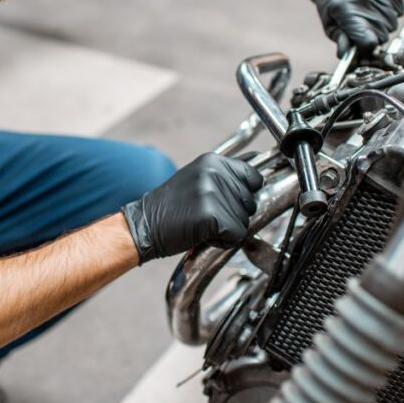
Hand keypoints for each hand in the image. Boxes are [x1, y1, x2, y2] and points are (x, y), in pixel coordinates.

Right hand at [121, 153, 263, 263]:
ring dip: (227, 229)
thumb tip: (259, 171)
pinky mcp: (213, 215)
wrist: (144, 225)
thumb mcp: (197, 179)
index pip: (254, 177)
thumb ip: (225, 175)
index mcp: (213, 160)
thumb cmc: (171, 207)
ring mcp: (214, 192)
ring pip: (245, 221)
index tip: (228, 202)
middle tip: (205, 215)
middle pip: (251, 202)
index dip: (245, 195)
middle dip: (233, 214)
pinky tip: (202, 235)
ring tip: (201, 224)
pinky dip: (223, 242)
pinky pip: (237, 235)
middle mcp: (216, 172)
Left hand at [306, 0, 403, 55]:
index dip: (366, 47)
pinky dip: (391, 10)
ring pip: (394, 22)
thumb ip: (341, 41)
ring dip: (383, 22)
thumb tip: (348, 57)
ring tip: (369, 12)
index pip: (369, 41)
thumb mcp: (329, 24)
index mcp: (346, 9)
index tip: (362, 44)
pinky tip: (377, 3)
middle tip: (363, 25)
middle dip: (374, 35)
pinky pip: (400, 8)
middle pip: (383, 34)